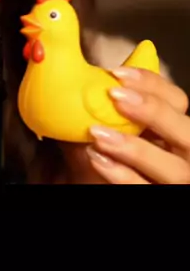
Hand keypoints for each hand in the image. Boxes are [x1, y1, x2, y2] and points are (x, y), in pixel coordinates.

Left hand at [63, 69, 189, 183]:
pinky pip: (145, 189)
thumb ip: (112, 105)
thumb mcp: (113, 125)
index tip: (117, 73)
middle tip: (115, 97)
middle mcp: (184, 153)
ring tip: (98, 133)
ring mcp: (174, 180)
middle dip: (154, 112)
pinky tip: (97, 159)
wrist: (91, 182)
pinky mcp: (156, 197)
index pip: (178, 100)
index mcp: (174, 127)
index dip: (153, 85)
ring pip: (174, 169)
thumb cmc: (106, 150)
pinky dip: (122, 175)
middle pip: (188, 133)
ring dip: (135, 148)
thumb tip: (89, 75)